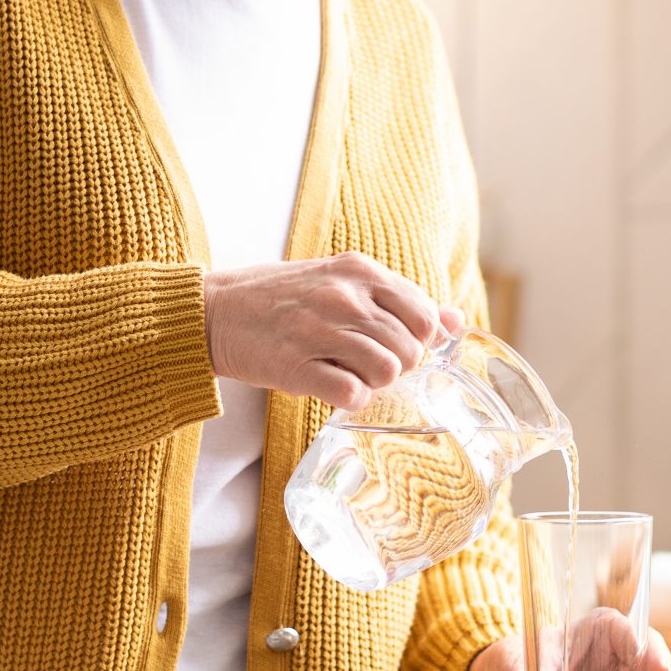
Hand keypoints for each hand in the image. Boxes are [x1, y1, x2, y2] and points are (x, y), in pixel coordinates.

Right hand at [203, 252, 465, 408]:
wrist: (214, 312)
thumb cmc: (283, 298)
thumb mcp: (342, 281)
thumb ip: (398, 299)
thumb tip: (457, 322)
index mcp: (359, 271)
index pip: (425, 316)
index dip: (418, 341)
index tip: (393, 345)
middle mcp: (344, 296)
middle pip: (410, 350)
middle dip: (397, 367)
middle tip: (366, 364)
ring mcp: (320, 331)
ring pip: (388, 372)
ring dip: (374, 384)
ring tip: (349, 375)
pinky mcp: (296, 367)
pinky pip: (352, 395)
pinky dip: (350, 400)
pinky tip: (333, 389)